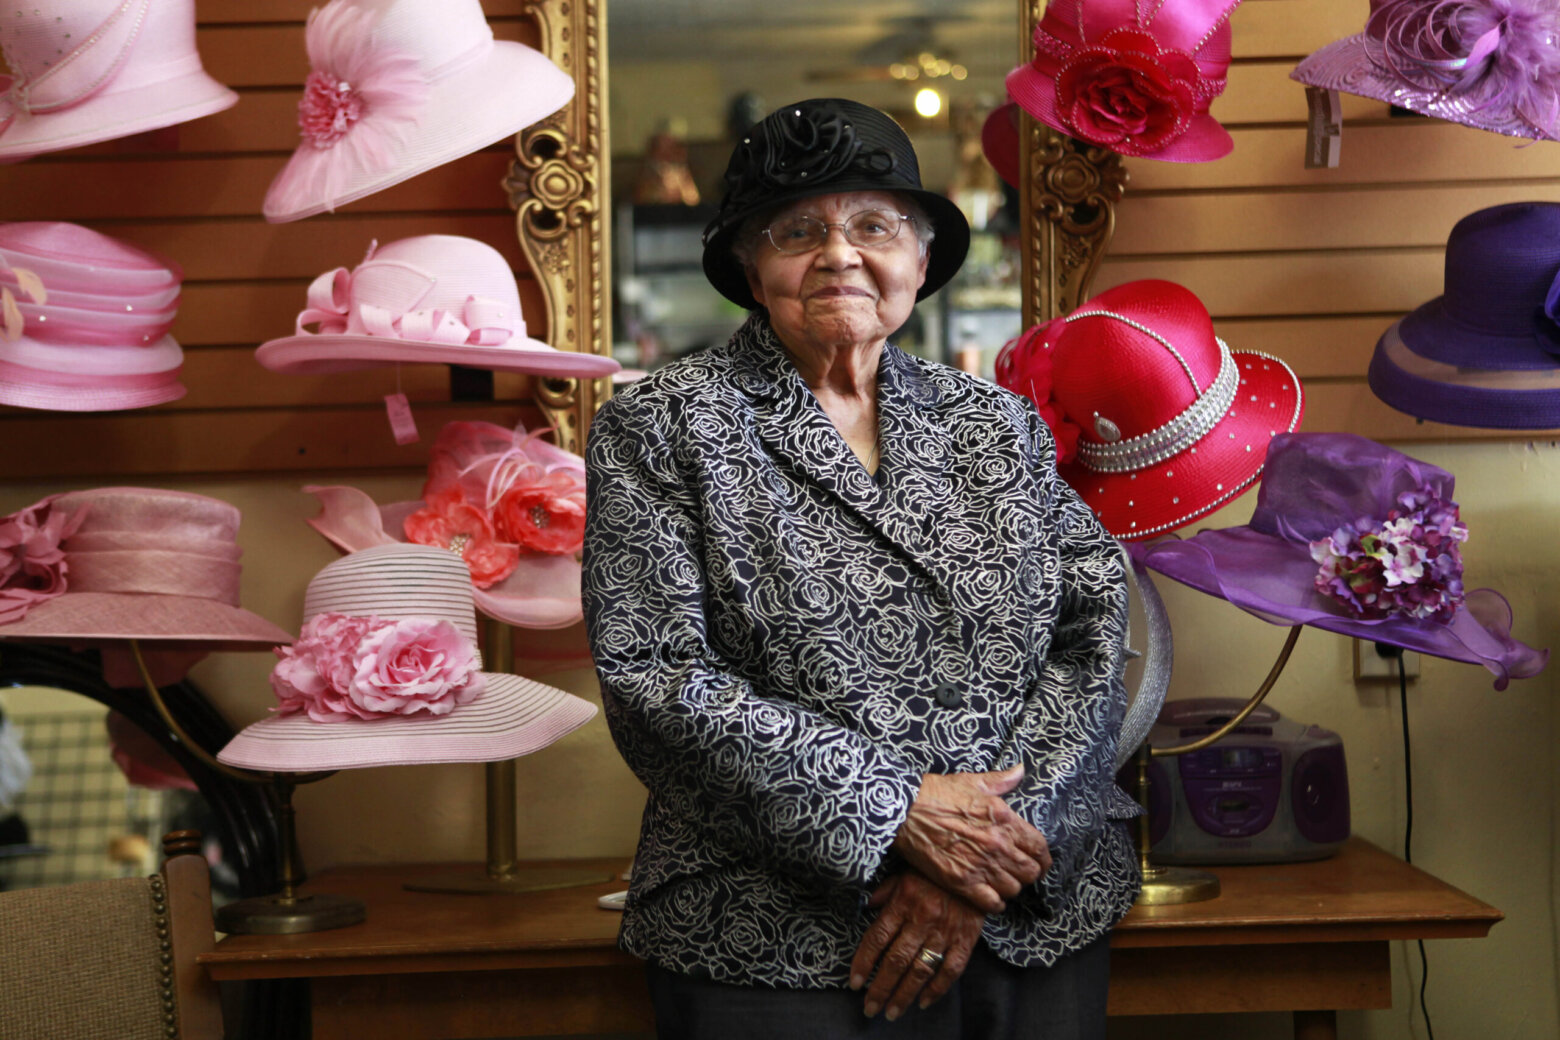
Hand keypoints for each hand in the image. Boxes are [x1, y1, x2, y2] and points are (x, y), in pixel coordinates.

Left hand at [849, 871, 984, 1020]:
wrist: (975, 865)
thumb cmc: (933, 871)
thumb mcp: (904, 874)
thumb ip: (884, 893)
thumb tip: (864, 907)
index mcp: (903, 902)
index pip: (877, 938)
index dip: (864, 963)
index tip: (854, 983)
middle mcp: (922, 919)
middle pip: (896, 960)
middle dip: (881, 988)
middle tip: (870, 1009)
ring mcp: (945, 931)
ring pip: (921, 969)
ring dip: (905, 994)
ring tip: (892, 1012)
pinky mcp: (966, 939)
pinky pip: (951, 970)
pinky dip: (937, 989)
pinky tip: (923, 1002)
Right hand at [892, 765, 1050, 912]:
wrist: (904, 811)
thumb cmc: (936, 794)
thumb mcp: (972, 782)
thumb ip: (1001, 780)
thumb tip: (1020, 770)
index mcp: (1004, 819)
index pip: (1039, 847)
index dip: (1043, 858)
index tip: (1039, 862)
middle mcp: (997, 844)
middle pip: (1031, 872)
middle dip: (1029, 874)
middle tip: (1020, 873)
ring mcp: (980, 865)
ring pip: (1014, 889)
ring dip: (1011, 887)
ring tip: (1002, 882)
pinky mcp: (962, 882)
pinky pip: (992, 903)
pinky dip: (995, 903)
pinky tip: (990, 897)